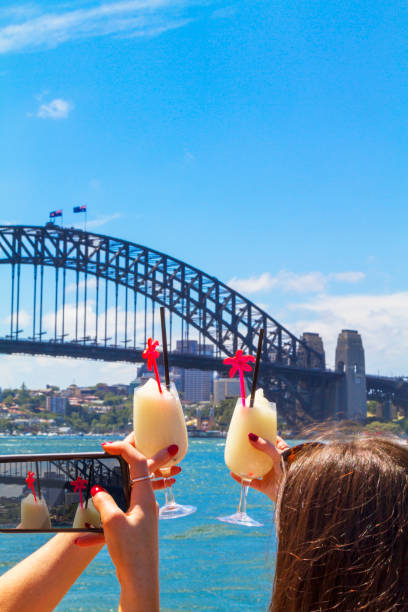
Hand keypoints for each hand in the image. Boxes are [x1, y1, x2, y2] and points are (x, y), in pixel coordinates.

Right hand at [75, 438, 180, 611]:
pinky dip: (103, 523)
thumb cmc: (130, 550)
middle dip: (123, 461)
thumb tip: (98, 491)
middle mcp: (147, 502)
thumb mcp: (113, 522)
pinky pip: (118, 517)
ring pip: (125, 496)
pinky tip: (83, 540)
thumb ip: (104, 502)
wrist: (140, 580)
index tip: (106, 446)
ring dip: (108, 495)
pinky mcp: (136, 528)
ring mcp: (142, 515)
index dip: (123, 449)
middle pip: (137, 473)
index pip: (137, 462)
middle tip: (110, 451)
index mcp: (145, 496)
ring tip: (91, 494)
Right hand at [231, 435, 288, 502]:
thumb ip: (265, 446)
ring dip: (246, 463)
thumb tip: (250, 436)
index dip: (265, 434)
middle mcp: (275, 463)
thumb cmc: (292, 471)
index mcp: (282, 453)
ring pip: (255, 467)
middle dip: (252, 448)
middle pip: (262, 453)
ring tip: (236, 455)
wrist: (295, 493)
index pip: (273, 440)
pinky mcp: (265, 487)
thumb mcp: (279, 455)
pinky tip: (233, 473)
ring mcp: (270, 475)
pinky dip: (241, 478)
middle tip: (242, 441)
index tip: (254, 429)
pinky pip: (250, 482)